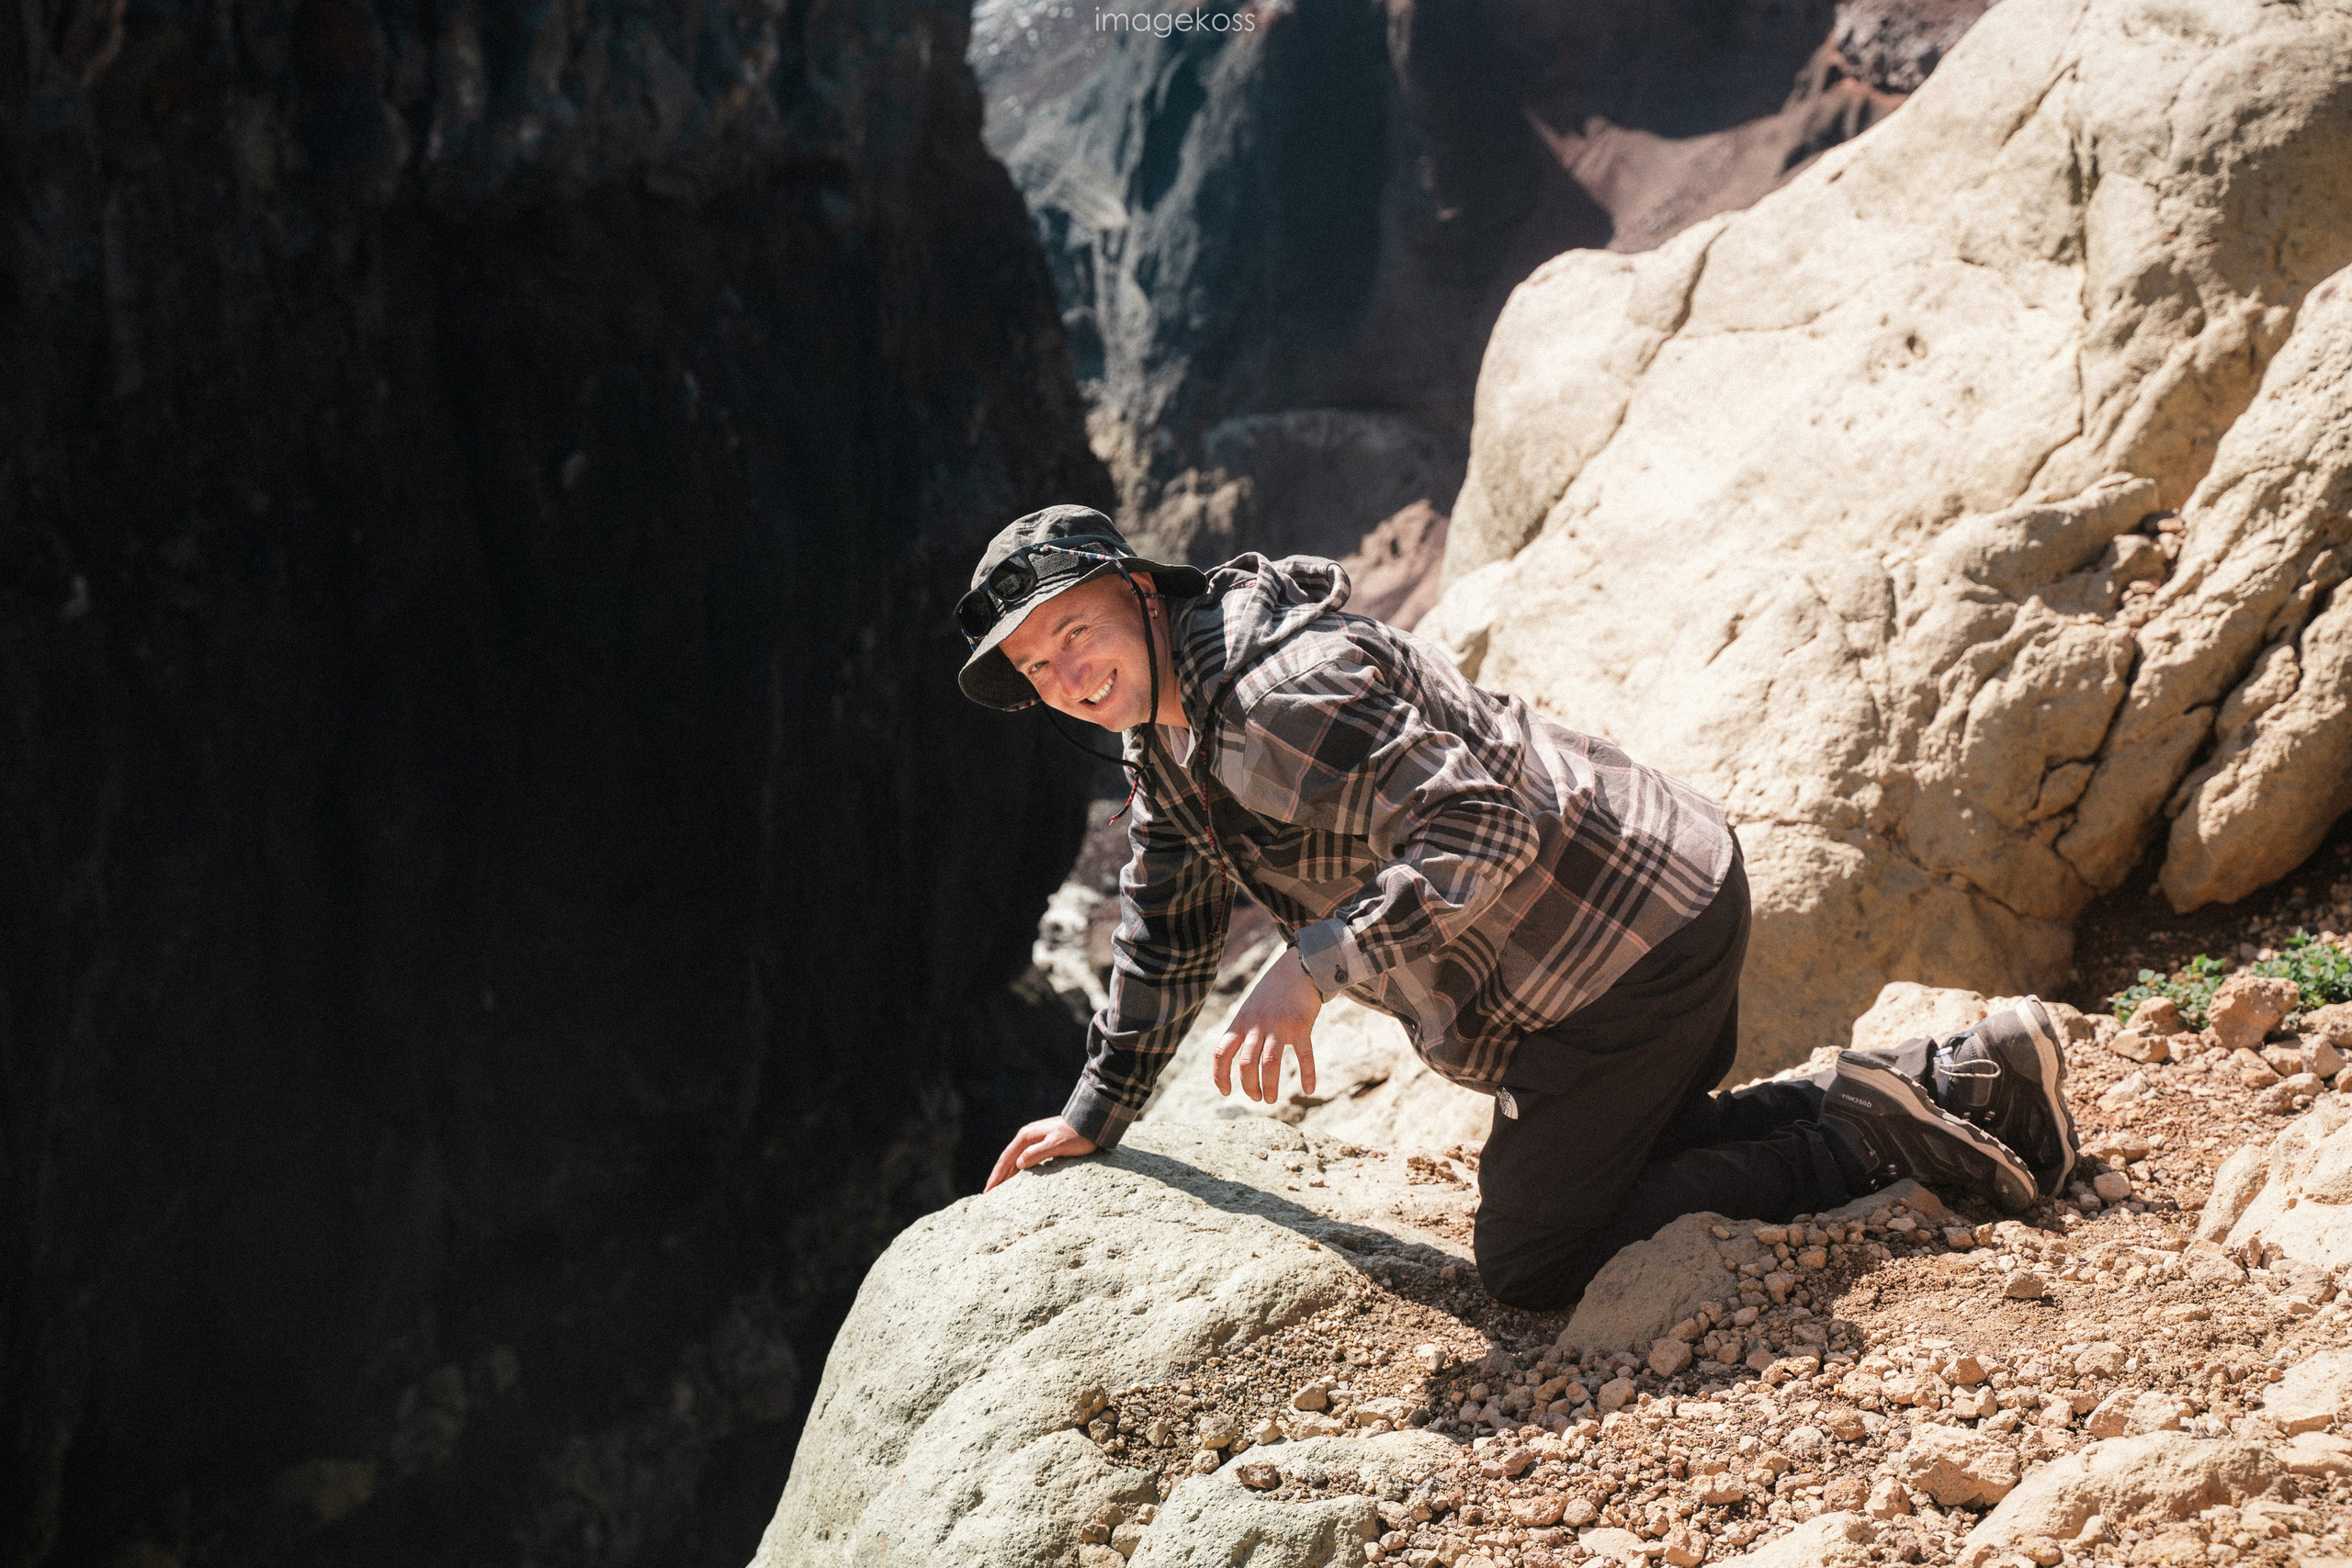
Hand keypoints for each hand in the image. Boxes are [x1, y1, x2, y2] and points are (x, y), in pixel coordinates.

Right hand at [985, 1116, 1097, 1191]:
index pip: (1006, 1160)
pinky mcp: (1042, 1144)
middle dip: (997, 1176)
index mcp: (1026, 1136)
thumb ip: (1037, 1154)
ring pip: (1015, 1160)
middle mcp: (1027, 1137)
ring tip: (999, 1189)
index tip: (988, 1191)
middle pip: (1007, 1160)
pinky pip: (1025, 1160)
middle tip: (988, 1194)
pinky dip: (1017, 1170)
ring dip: (1006, 1174)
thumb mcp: (1056, 1145)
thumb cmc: (1076, 1135)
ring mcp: (1034, 1139)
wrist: (1091, 1122)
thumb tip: (1018, 1164)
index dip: (996, 1176)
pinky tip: (1017, 1179)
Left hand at [1215, 947, 1325, 1103]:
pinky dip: (1308, 1075)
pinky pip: (1304, 1056)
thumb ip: (1241, 1031)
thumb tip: (1231, 1059)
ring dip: (1269, 1087)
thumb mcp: (1248, 1008)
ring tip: (1270, 1100)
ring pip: (1270, 1064)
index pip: (1222, 1053)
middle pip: (1246, 1064)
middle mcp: (1257, 1025)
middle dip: (1249, 1087)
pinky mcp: (1301, 1026)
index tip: (1225, 1092)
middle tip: (1256, 1098)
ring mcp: (1279, 1026)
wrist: (1298, 968)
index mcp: (1241, 1022)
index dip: (1220, 1075)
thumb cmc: (1271, 992)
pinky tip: (1309, 1090)